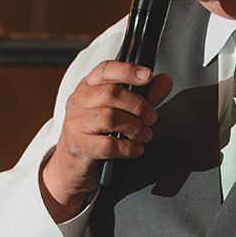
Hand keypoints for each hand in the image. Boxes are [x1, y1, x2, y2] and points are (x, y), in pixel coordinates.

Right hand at [41, 61, 172, 218]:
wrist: (71, 166)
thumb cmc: (96, 134)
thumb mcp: (118, 111)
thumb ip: (143, 95)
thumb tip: (165, 81)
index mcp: (87, 87)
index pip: (105, 69)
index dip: (128, 70)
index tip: (147, 76)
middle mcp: (78, 102)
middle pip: (111, 93)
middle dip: (139, 105)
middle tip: (152, 118)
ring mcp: (76, 124)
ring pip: (110, 118)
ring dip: (135, 127)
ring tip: (145, 135)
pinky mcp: (79, 146)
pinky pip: (108, 145)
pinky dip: (128, 148)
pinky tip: (136, 149)